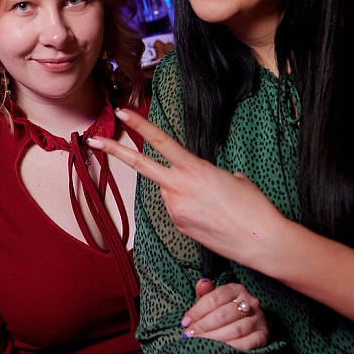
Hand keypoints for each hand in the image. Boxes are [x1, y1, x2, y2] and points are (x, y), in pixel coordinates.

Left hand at [88, 109, 288, 270]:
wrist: (260, 240)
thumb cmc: (253, 206)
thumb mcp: (232, 178)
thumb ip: (205, 174)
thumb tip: (194, 183)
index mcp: (194, 169)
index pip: (160, 141)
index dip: (139, 125)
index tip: (121, 112)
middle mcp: (179, 188)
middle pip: (140, 165)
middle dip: (114, 150)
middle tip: (93, 139)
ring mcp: (175, 209)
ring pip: (168, 191)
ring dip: (181, 191)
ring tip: (212, 204)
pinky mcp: (178, 226)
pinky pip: (176, 209)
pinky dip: (188, 208)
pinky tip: (209, 217)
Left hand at [184, 278, 268, 350]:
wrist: (249, 328)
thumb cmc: (226, 313)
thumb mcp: (215, 301)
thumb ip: (206, 293)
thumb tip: (202, 283)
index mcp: (236, 289)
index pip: (215, 298)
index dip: (197, 311)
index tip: (185, 322)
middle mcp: (251, 301)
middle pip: (223, 314)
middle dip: (203, 326)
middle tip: (189, 335)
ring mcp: (259, 318)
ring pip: (235, 329)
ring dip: (215, 338)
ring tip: (200, 344)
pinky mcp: (264, 335)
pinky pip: (248, 343)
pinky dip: (232, 348)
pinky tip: (218, 351)